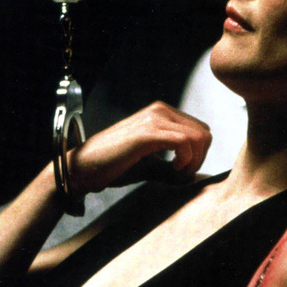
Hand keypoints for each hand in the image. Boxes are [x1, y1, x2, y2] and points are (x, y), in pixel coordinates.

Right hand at [68, 102, 210, 192]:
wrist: (83, 167)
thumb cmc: (113, 165)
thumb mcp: (150, 164)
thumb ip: (172, 166)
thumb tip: (193, 176)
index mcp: (161, 113)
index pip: (200, 129)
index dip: (199, 154)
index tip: (183, 171)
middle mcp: (160, 110)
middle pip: (204, 133)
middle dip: (199, 158)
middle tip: (181, 174)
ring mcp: (154, 118)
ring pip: (198, 136)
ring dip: (194, 161)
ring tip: (176, 173)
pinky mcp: (148, 132)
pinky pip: (185, 143)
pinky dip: (186, 160)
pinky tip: (173, 169)